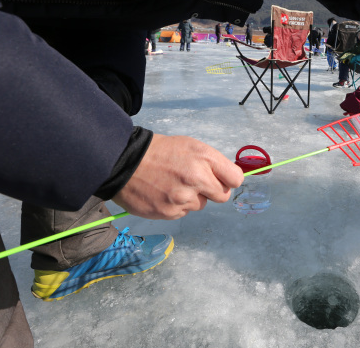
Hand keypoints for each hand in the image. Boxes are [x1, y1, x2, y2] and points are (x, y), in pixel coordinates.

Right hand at [113, 134, 243, 219]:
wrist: (124, 162)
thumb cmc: (160, 151)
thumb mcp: (191, 146)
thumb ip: (213, 163)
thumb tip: (231, 179)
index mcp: (204, 159)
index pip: (235, 179)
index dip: (230, 179)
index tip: (223, 178)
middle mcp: (196, 180)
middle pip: (222, 196)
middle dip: (212, 190)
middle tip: (196, 182)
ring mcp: (182, 198)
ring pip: (200, 205)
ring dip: (192, 198)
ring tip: (173, 184)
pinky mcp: (169, 212)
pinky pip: (183, 213)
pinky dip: (176, 205)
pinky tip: (163, 192)